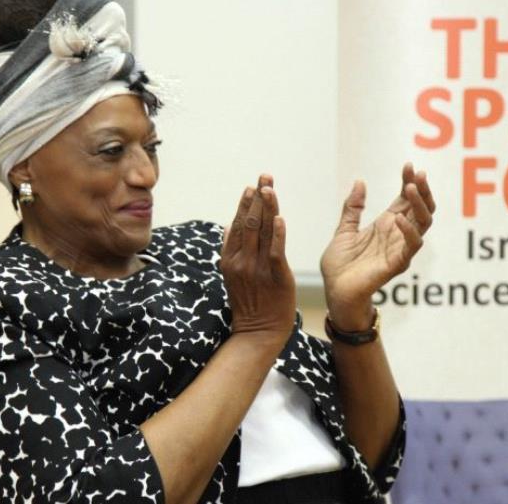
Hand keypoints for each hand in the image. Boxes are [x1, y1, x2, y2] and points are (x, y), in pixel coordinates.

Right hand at [221, 175, 295, 344]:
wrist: (258, 332)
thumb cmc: (249, 304)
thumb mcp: (232, 276)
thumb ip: (231, 250)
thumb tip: (228, 226)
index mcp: (230, 258)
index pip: (237, 224)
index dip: (245, 203)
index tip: (252, 185)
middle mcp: (241, 260)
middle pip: (248, 222)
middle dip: (257, 197)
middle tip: (264, 175)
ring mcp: (257, 268)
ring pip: (260, 232)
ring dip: (266, 207)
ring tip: (269, 187)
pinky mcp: (275, 276)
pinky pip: (275, 251)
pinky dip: (277, 233)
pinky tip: (279, 218)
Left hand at [320, 163, 435, 329]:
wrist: (334, 291)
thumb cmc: (340, 265)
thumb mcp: (344, 230)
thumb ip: (353, 208)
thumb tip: (360, 181)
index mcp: (386, 225)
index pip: (405, 199)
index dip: (409, 181)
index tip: (409, 165)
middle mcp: (398, 235)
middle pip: (421, 208)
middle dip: (422, 190)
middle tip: (419, 174)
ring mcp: (400, 249)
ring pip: (423, 224)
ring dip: (420, 205)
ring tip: (410, 188)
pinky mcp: (397, 264)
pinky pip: (411, 246)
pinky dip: (408, 230)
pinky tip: (398, 218)